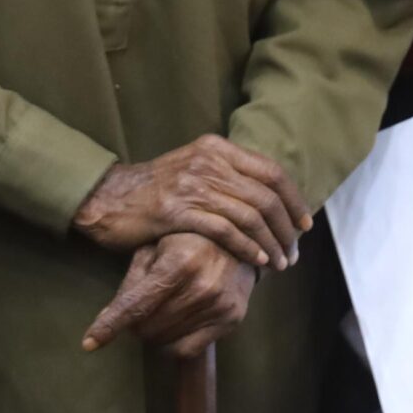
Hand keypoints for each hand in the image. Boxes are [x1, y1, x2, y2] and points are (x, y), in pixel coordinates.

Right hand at [71, 135, 309, 268]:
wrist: (108, 199)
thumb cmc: (154, 190)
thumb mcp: (193, 168)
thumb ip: (227, 175)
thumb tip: (269, 197)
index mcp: (216, 148)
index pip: (271, 171)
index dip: (294, 200)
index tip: (304, 225)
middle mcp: (208, 162)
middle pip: (266, 195)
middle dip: (286, 228)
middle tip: (294, 252)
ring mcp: (193, 185)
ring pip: (250, 215)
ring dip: (270, 243)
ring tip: (279, 263)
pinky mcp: (178, 212)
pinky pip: (225, 231)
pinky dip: (247, 248)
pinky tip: (256, 261)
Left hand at [81, 232, 256, 355]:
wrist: (243, 239)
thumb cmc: (189, 239)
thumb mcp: (156, 248)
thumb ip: (132, 282)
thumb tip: (105, 320)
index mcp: (179, 261)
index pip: (135, 305)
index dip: (109, 326)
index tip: (88, 344)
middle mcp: (201, 285)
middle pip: (147, 327)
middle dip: (134, 324)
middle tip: (140, 308)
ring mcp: (219, 304)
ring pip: (164, 340)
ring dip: (153, 332)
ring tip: (160, 310)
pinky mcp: (232, 319)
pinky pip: (187, 349)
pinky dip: (172, 344)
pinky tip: (174, 326)